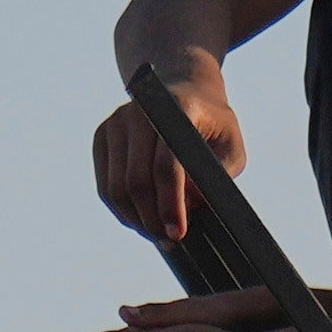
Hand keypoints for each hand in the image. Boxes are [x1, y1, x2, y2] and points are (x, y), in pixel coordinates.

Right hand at [90, 65, 237, 241]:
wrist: (185, 91)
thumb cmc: (214, 126)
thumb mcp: (230, 150)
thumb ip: (213, 179)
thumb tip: (185, 210)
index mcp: (177, 110)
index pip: (167, 165)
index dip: (171, 205)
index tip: (178, 234)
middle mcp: (140, 111)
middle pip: (136, 181)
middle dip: (152, 219)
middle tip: (169, 241)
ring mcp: (116, 122)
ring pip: (115, 187)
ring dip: (135, 219)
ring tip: (156, 234)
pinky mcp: (102, 136)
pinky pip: (105, 185)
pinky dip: (121, 210)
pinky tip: (140, 220)